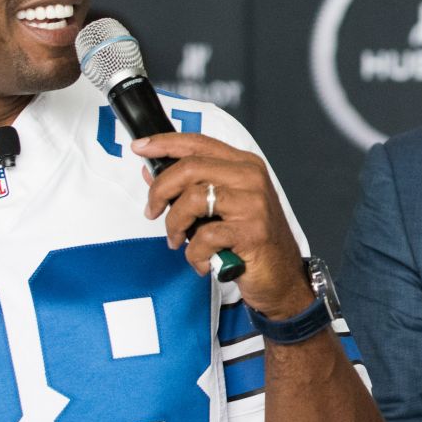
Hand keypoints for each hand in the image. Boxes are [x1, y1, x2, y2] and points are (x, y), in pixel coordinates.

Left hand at [133, 134, 309, 314]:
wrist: (282, 278)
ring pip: (192, 200)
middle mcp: (251, 178)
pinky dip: (195, 254)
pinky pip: (204, 237)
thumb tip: (151, 173)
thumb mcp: (220, 208)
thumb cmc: (250, 242)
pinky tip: (204, 262)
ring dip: (174, 225)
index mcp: (245, 165)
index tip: (140, 147)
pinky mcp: (251, 231)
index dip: (165, 143)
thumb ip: (190, 188)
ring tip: (179, 241)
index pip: (199, 143)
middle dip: (160, 191)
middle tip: (152, 212)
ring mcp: (253, 204)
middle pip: (190, 167)